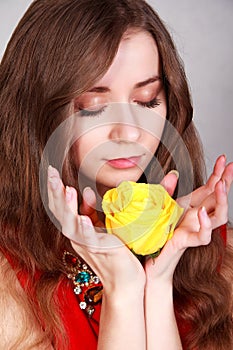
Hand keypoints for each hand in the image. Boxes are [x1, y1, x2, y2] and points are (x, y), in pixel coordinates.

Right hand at [47, 166, 144, 294]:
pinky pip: (90, 240)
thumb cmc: (114, 253)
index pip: (61, 207)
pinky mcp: (100, 252)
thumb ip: (91, 212)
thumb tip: (86, 192)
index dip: (54, 190)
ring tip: (67, 190)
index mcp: (76, 229)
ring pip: (71, 225)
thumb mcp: (99, 228)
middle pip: (60, 213)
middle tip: (51, 173)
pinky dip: (85, 229)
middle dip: (55, 192)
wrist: (124, 281)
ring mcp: (87, 245)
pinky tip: (83, 219)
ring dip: (68, 207)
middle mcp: (77, 237)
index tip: (51, 172)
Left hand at [145, 155, 232, 282]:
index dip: (217, 174)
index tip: (222, 158)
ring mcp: (194, 229)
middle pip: (217, 199)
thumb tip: (173, 174)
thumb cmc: (157, 233)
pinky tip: (203, 213)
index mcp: (191, 206)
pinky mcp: (187, 241)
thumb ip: (166, 190)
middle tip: (230, 167)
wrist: (150, 259)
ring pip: (218, 217)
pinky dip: (205, 225)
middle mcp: (196, 217)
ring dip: (221, 200)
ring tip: (220, 185)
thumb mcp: (160, 206)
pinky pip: (203, 236)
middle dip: (225, 182)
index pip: (209, 188)